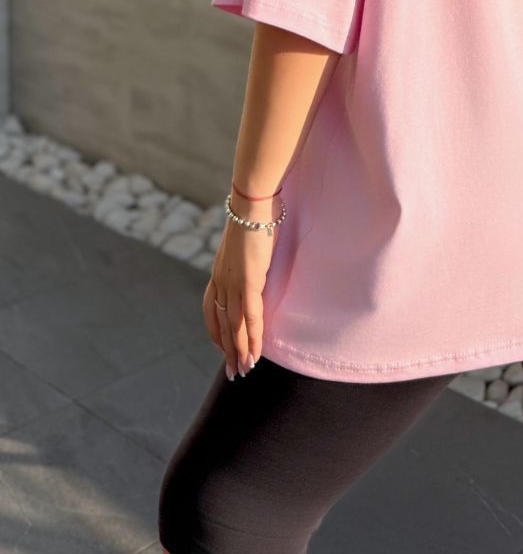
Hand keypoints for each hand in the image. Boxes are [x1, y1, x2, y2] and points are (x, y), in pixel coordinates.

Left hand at [202, 194, 278, 379]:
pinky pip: (250, 317)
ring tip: (245, 371)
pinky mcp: (249, 282)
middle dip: (228, 351)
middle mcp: (221, 283)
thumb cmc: (251, 218)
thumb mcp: (244, 243)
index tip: (223, 349)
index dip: (217, 333)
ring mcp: (233, 284)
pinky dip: (253, 338)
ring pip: (236, 327)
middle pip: (223, 325)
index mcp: (218, 274)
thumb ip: (245, 257)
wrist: (251, 205)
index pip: (212, 311)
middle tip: (233, 373)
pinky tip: (255, 353)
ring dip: (240, 352)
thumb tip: (253, 260)